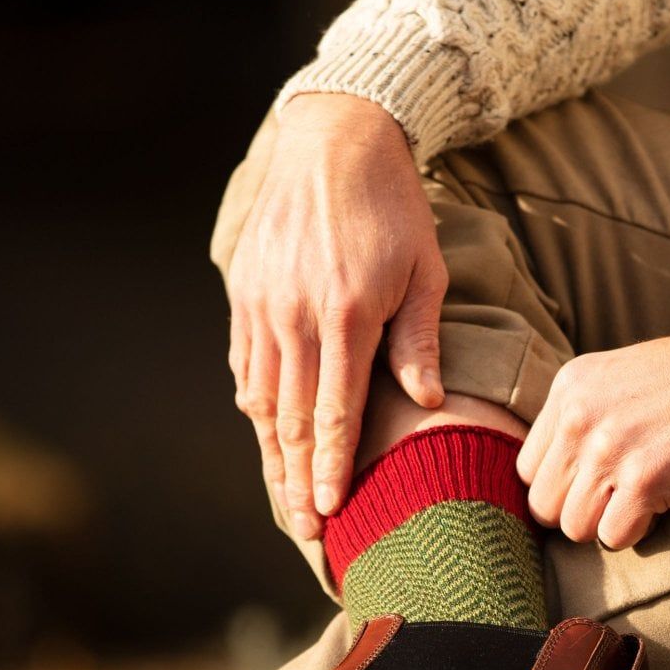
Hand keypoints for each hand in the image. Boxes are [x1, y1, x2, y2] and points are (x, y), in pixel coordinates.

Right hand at [226, 94, 447, 539]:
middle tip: (306, 531)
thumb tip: (424, 404)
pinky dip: (254, 406)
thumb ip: (419, 340)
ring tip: (283, 499)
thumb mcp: (423, 268)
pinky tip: (264, 436)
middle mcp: (296, 316)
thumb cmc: (393, 207)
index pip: (333, 412)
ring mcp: (262, 306)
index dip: (330, 469)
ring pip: (261, 400)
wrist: (335, 137)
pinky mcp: (244, 294)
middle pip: (290, 421)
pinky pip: (245, 365)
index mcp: (346, 314)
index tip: (331, 513)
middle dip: (297, 481)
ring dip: (271, 456)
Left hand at [516, 322, 669, 549]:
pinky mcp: (645, 478)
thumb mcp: (618, 377)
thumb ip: (580, 417)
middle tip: (617, 499)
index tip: (592, 484)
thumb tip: (555, 474)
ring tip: (642, 500)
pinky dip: (637, 531)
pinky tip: (663, 504)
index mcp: (568, 390)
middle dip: (579, 512)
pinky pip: (613, 536)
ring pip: (575, 527)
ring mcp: (609, 449)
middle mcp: (578, 418)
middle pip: (544, 505)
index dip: (559, 487)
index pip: (528, 469)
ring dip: (608, 524)